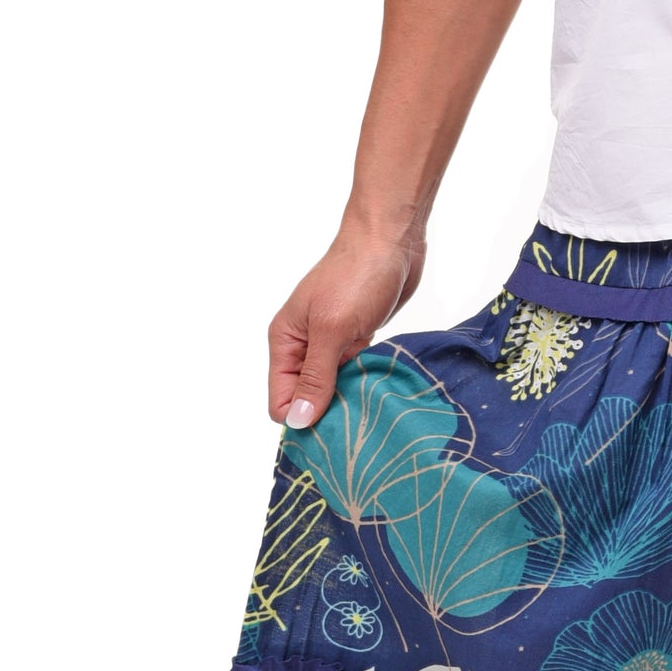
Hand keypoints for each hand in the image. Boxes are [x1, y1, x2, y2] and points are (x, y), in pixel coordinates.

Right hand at [268, 225, 424, 427]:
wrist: (391, 239)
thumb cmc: (357, 275)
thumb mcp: (332, 329)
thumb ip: (315, 376)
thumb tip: (296, 421)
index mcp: (285, 341)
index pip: (280, 400)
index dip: (301, 418)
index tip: (331, 431)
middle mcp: (304, 345)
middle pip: (306, 398)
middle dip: (327, 413)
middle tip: (357, 424)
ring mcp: (332, 342)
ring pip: (332, 388)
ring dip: (349, 399)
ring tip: (372, 408)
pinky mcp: (357, 338)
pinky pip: (355, 373)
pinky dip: (364, 383)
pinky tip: (381, 390)